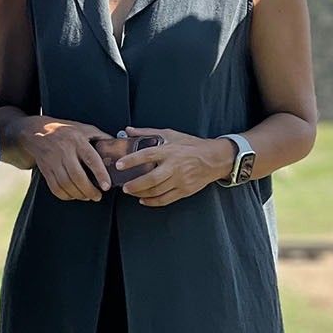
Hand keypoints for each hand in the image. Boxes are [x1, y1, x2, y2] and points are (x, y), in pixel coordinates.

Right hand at [19, 116, 113, 200]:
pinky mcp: (45, 169)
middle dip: (89, 190)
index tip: (106, 186)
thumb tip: (117, 145)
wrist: (37, 131)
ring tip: (88, 197)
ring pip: (66, 183)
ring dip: (78, 194)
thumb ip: (100, 137)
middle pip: (77, 176)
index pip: (91, 158)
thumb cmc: (65, 130)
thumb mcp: (84, 128)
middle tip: (98, 196)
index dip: (100, 174)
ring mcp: (53, 161)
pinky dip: (65, 195)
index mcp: (77, 140)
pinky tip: (73, 195)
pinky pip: (55, 187)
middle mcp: (64, 150)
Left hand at [115, 127, 232, 206]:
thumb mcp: (171, 134)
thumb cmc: (191, 145)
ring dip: (141, 193)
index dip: (131, 160)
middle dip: (135, 185)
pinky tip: (144, 200)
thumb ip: (148, 133)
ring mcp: (180, 180)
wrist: (213, 158)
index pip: (147, 155)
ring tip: (131, 192)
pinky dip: (152, 202)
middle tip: (124, 187)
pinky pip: (165, 199)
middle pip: (151, 179)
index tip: (119, 165)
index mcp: (170, 150)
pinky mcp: (184, 190)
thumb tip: (128, 130)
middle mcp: (175, 166)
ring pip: (157, 191)